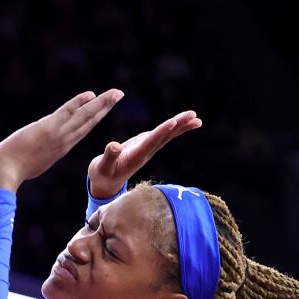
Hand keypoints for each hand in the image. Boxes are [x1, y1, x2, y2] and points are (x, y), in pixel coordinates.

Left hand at [0, 90, 123, 190]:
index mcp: (60, 149)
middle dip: (104, 108)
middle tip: (118, 95)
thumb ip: (36, 158)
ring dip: (102, 104)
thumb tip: (29, 158)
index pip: (80, 131)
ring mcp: (58, 135)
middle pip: (89, 122)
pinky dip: (80, 103)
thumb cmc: (11, 170)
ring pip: (85, 117)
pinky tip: (91, 94)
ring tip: (116, 93)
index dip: (93, 120)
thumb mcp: (30, 164)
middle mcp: (64, 142)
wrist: (6, 172)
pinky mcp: (49, 128)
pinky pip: (68, 112)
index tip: (103, 111)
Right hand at [87, 110, 201, 197]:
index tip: (174, 122)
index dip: (162, 132)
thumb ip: (109, 156)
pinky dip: (173, 128)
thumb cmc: (102, 174)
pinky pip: (162, 135)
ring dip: (181, 126)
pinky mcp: (145, 145)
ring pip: (166, 136)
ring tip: (196, 118)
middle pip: (165, 137)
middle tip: (193, 115)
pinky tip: (181, 122)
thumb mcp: (102, 167)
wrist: (106, 183)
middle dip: (179, 126)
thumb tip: (114, 145)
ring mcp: (147, 149)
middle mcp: (145, 152)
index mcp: (136, 156)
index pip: (151, 142)